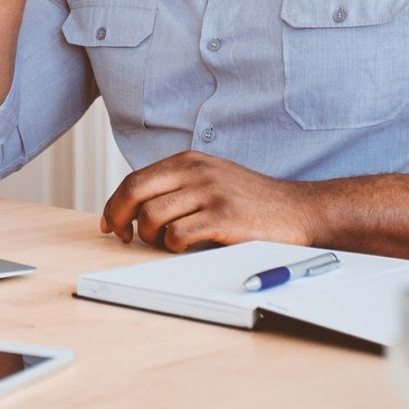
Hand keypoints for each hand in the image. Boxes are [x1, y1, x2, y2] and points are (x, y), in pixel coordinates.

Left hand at [100, 151, 323, 252]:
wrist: (298, 210)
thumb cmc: (251, 202)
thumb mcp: (212, 179)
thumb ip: (178, 186)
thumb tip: (134, 209)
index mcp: (189, 161)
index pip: (135, 180)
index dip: (115, 204)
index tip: (110, 224)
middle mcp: (196, 172)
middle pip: (134, 192)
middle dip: (119, 218)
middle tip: (123, 237)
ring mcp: (210, 193)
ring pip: (152, 216)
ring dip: (150, 237)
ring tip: (166, 242)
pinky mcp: (223, 218)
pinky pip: (177, 235)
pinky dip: (173, 247)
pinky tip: (185, 247)